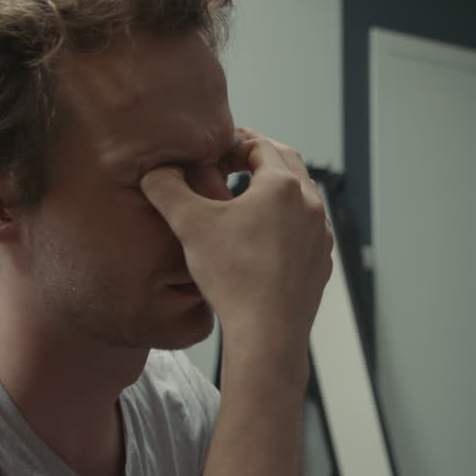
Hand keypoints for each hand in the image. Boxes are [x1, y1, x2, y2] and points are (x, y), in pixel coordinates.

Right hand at [141, 127, 332, 356]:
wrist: (267, 333)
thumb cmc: (232, 276)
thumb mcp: (190, 225)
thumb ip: (167, 189)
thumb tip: (153, 171)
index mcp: (283, 185)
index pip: (261, 145)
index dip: (236, 143)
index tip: (216, 153)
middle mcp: (311, 204)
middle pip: (287, 164)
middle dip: (259, 159)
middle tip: (234, 163)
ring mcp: (321, 234)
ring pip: (301, 196)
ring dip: (276, 189)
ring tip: (247, 199)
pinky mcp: (322, 261)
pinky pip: (307, 228)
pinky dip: (287, 221)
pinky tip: (264, 237)